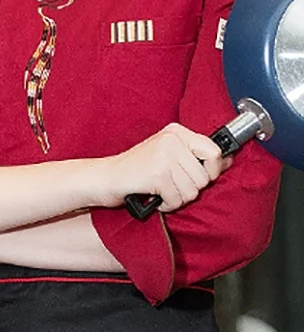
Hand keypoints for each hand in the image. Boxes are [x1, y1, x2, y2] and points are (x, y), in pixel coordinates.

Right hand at [101, 123, 227, 212]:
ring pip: (193, 191)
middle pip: (204, 176)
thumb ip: (197, 156)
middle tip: (170, 183)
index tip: (199, 176)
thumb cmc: (139, 168)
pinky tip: (155, 196)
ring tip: (161, 189)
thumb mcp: (170, 155)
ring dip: (177, 198)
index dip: (211, 170)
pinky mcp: (157, 174)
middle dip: (190, 188)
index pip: (214, 151)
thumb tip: (229, 159)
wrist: (108, 176)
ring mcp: (163, 155)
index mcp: (176, 132)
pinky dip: (167, 204)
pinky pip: (177, 200)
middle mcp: (171, 140)